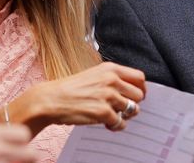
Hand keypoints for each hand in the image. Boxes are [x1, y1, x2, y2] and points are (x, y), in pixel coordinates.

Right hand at [27, 62, 145, 132]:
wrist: (52, 99)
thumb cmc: (71, 89)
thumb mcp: (94, 75)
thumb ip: (112, 80)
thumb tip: (131, 91)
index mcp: (110, 69)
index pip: (140, 77)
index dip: (141, 89)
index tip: (138, 96)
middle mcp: (111, 80)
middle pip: (139, 94)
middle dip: (133, 104)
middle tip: (124, 110)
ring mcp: (108, 96)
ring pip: (132, 109)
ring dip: (125, 116)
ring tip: (114, 117)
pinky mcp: (103, 112)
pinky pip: (120, 122)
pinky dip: (116, 126)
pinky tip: (107, 124)